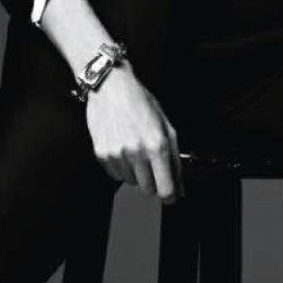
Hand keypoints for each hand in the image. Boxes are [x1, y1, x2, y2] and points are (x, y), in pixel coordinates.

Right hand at [83, 64, 184, 203]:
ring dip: (136, 173)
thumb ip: (175, 160)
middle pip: (148, 190)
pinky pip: (115, 175)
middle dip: (153, 182)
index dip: (169, 195)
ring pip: (131, 182)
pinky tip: (123, 148)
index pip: (165, 188)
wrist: (110, 87)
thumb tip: (180, 188)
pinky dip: (121, 167)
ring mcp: (117, 154)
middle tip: (152, 165)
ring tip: (135, 149)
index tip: (170, 194)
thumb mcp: (166, 127)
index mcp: (156, 145)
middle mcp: (136, 152)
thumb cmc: (141, 103)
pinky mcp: (102, 154)